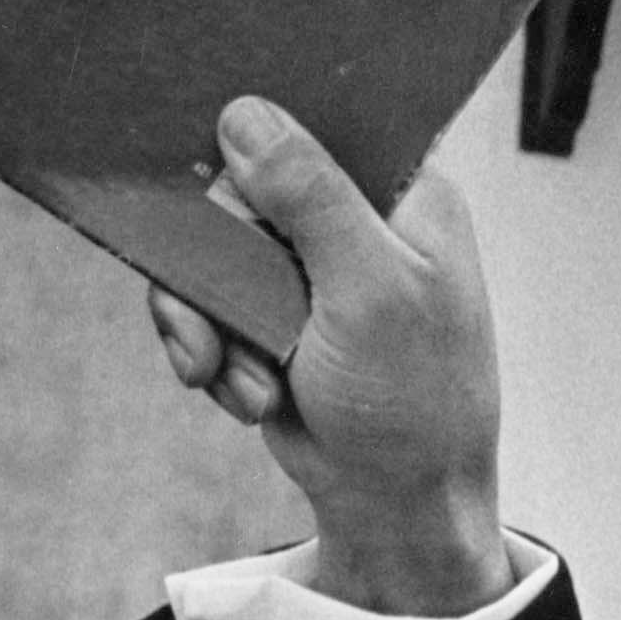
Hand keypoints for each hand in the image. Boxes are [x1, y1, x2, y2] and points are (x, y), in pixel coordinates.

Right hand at [147, 97, 516, 616]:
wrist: (395, 504)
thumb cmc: (414, 399)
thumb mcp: (368, 290)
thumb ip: (311, 199)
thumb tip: (246, 114)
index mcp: (403, 191)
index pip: (315, 126)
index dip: (253, 143)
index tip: (207, 175)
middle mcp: (356, 218)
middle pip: (240, 193)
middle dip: (214, 270)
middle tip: (209, 331)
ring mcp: (310, 270)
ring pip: (211, 257)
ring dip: (209, 326)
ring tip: (238, 380)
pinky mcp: (273, 317)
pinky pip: (206, 309)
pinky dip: (214, 355)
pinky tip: (248, 396)